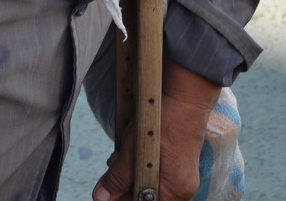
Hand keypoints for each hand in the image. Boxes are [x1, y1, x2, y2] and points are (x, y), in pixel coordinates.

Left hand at [93, 62, 219, 200]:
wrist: (185, 95)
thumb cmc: (162, 123)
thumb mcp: (133, 152)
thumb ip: (117, 178)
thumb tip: (100, 198)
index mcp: (174, 192)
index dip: (121, 200)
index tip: (105, 194)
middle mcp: (180, 188)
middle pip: (145, 198)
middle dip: (124, 188)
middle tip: (107, 175)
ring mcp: (180, 174)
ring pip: (148, 184)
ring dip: (129, 176)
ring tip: (116, 160)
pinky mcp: (176, 161)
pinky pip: (154, 171)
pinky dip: (139, 166)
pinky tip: (128, 153)